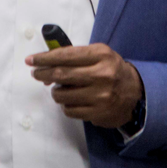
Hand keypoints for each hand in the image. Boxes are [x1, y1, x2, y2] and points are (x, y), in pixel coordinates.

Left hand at [26, 43, 143, 128]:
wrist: (135, 92)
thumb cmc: (111, 70)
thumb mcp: (99, 55)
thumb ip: (75, 56)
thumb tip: (46, 64)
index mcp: (101, 55)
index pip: (66, 55)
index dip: (45, 58)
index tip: (31, 60)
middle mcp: (101, 74)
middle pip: (61, 74)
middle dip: (43, 74)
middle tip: (36, 74)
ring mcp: (100, 95)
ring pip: (62, 95)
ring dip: (55, 92)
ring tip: (59, 89)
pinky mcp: (97, 113)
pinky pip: (69, 110)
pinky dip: (65, 105)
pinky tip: (71, 100)